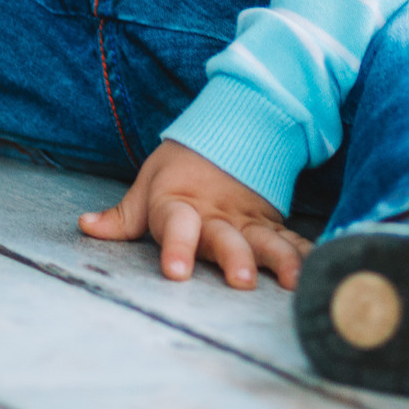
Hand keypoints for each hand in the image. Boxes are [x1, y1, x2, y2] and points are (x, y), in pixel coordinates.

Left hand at [79, 140, 311, 289]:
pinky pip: (291, 238)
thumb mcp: (147, 186)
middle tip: (241, 281)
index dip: (175, 248)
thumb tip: (86, 227)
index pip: (175, 226)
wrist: (230, 127)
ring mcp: (247, 219)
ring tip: (293, 281)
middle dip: (234, 259)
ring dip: (280, 260)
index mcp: (180, 205)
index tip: (176, 272)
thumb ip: (121, 216)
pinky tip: (322, 269)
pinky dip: (307, 252)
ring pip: (265, 240)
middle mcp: (215, 216)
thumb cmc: (181, 166)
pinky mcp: (271, 222)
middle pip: (225, 238)